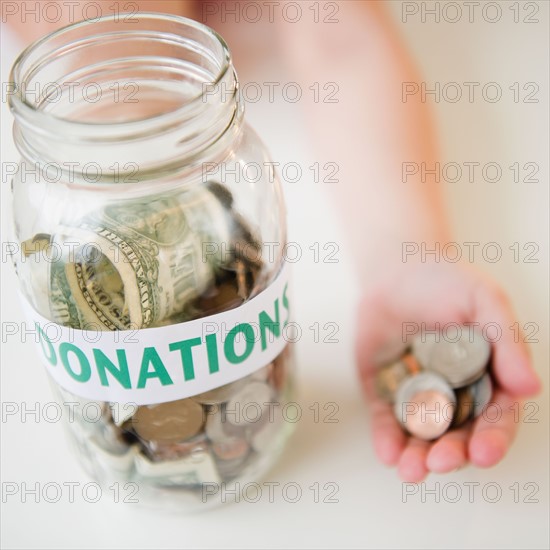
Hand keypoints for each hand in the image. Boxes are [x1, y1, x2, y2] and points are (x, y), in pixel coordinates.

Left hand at [356, 262, 540, 481]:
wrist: (394, 271)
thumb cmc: (446, 282)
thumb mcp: (484, 301)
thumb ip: (506, 342)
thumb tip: (530, 388)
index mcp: (486, 377)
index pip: (494, 416)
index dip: (492, 438)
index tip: (484, 454)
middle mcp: (454, 393)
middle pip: (457, 433)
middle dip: (451, 452)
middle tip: (440, 463)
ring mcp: (416, 394)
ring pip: (421, 435)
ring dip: (418, 456)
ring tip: (411, 470)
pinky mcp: (384, 391)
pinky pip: (386, 419)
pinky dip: (387, 438)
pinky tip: (387, 453)